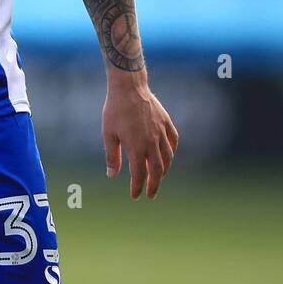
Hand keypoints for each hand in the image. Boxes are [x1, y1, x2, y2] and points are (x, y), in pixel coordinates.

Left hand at [102, 70, 178, 198]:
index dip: (137, 187)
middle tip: (151, 194)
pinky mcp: (166, 122)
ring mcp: (161, 132)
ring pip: (168, 157)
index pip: (139, 174)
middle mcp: (152, 142)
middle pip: (157, 170)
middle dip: (154, 185)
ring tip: (158, 177)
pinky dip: (171, 152)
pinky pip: (173, 141)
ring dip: (164, 170)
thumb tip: (112, 175)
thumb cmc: (115, 110)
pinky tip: (168, 156)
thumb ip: (112, 156)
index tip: (135, 196)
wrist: (129, 87)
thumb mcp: (108, 134)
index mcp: (136, 147)